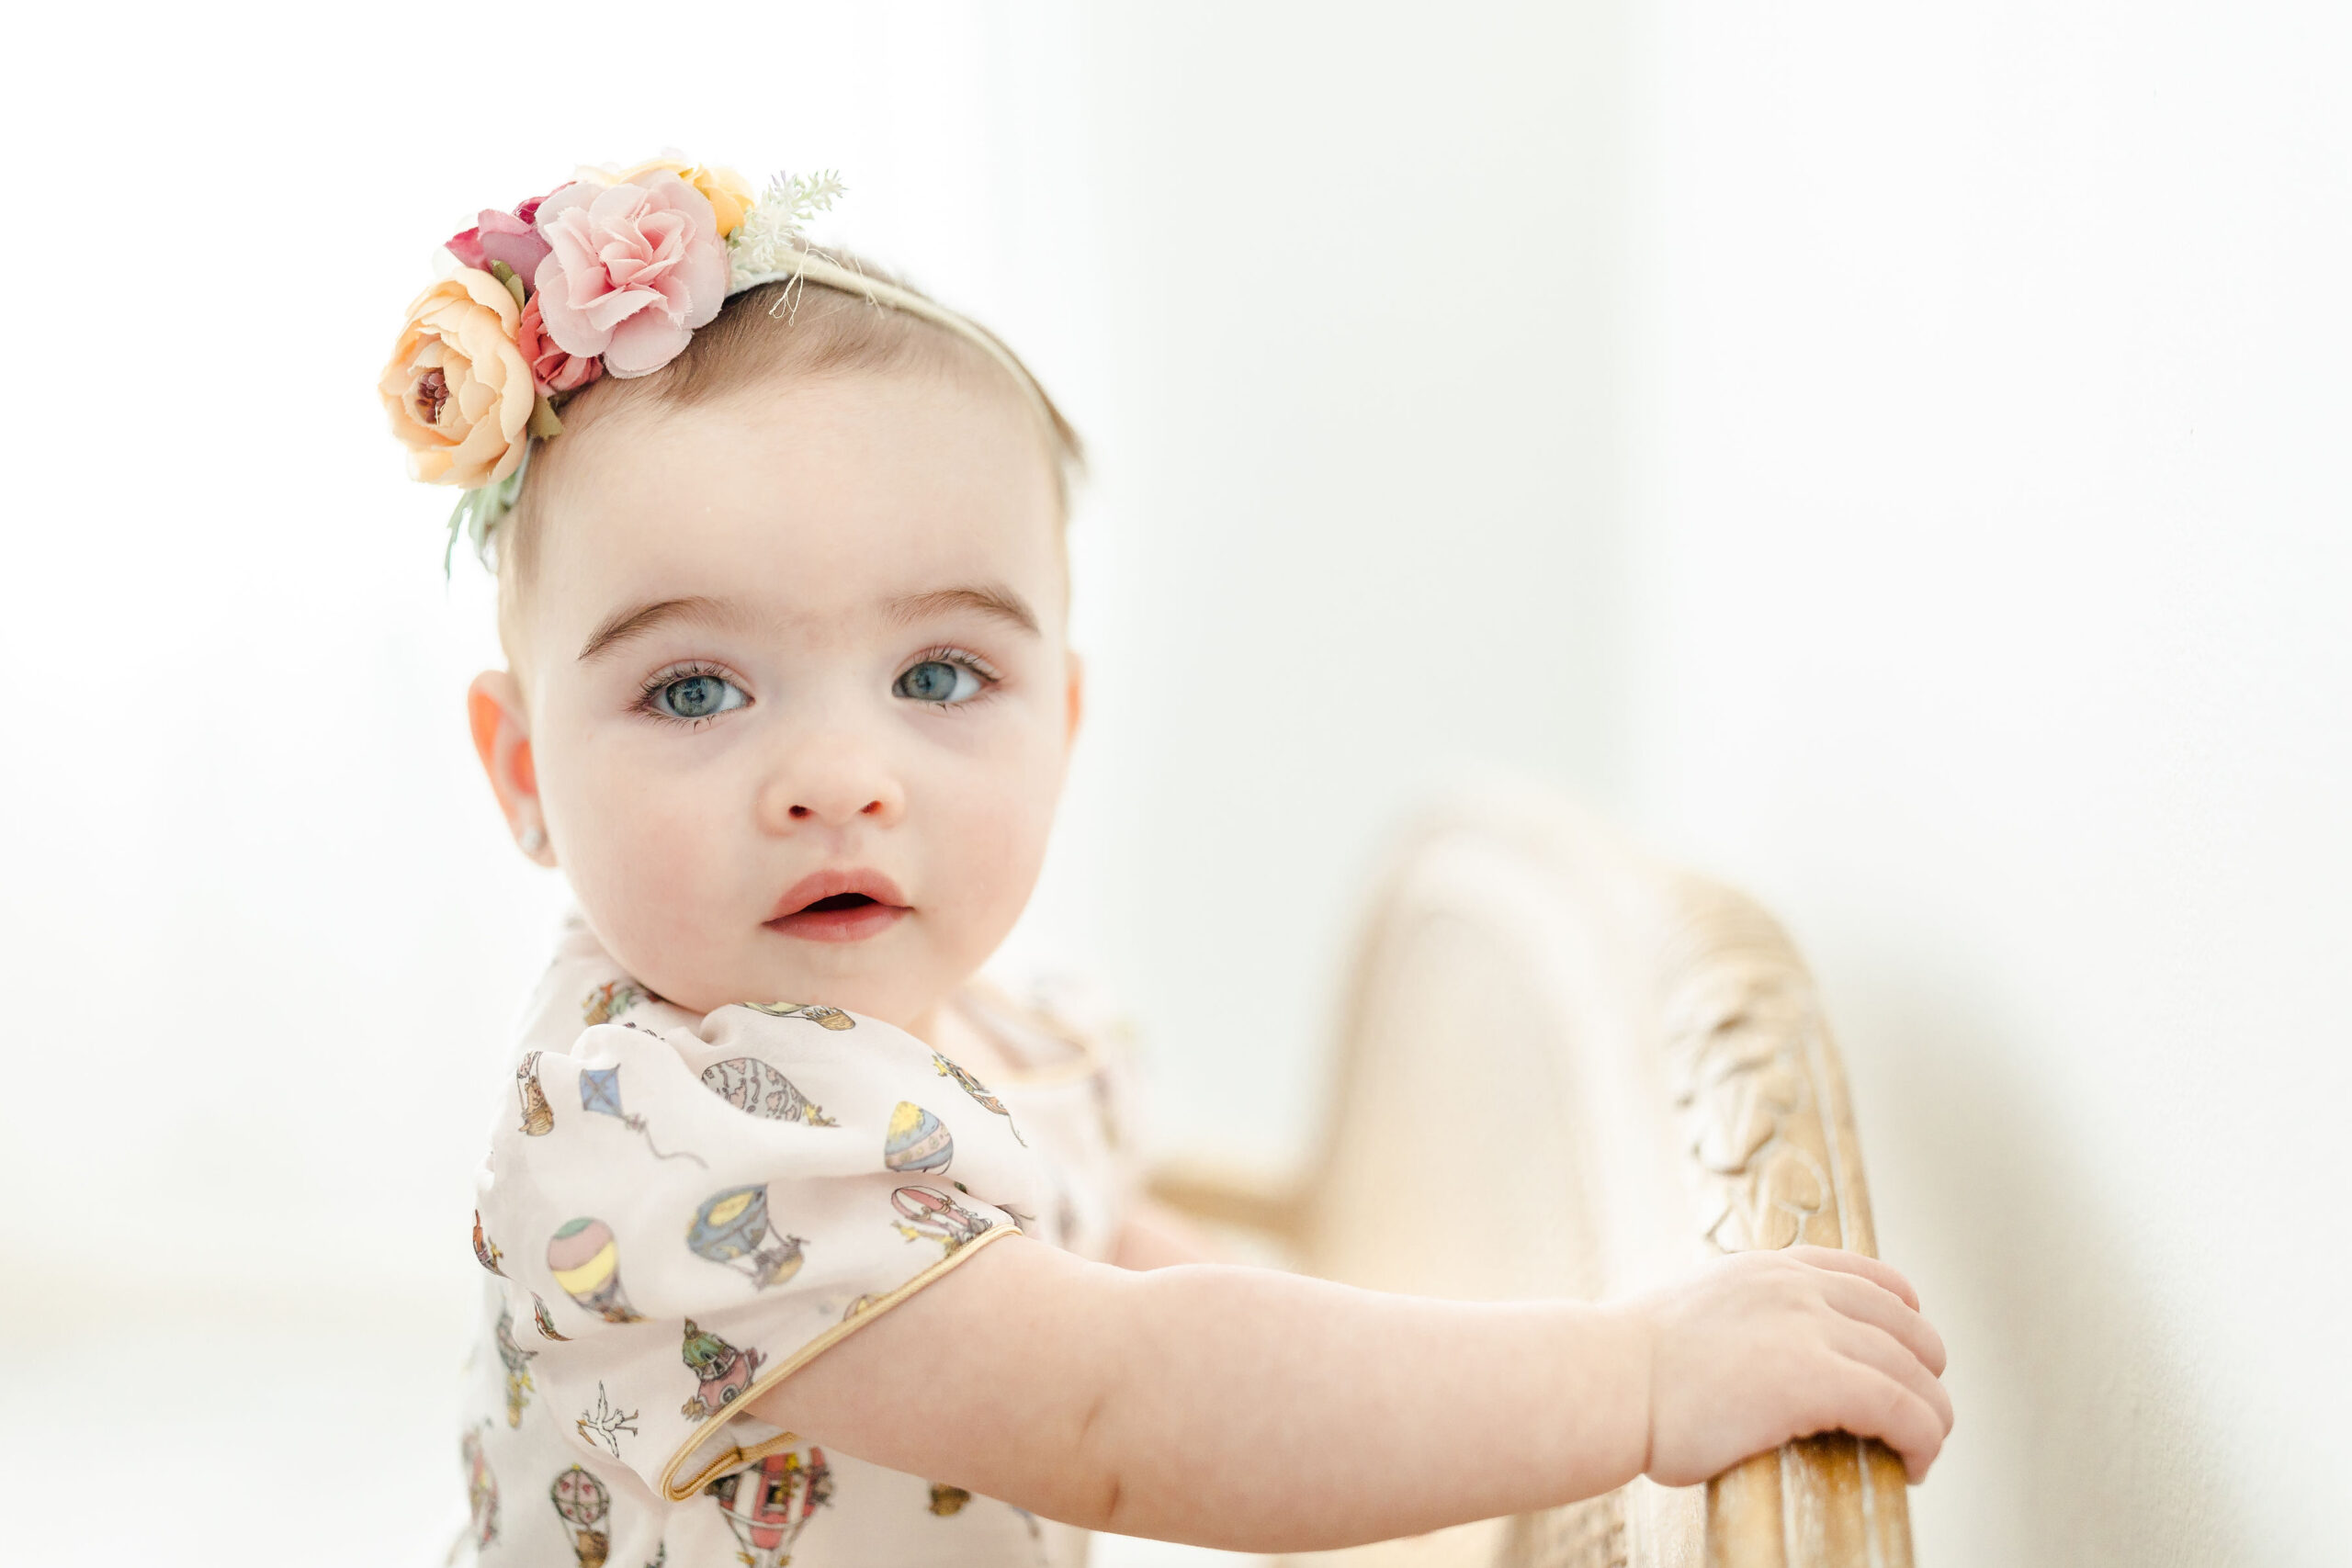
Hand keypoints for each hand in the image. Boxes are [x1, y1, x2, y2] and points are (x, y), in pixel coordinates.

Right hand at [1616, 1246, 1952, 1485]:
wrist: (1602, 1381)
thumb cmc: (1626, 1368)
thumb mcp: (1694, 1313)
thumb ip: (1738, 1320)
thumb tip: (1747, 1360)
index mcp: (1769, 1268)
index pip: (1871, 1278)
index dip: (1906, 1317)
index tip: (1910, 1351)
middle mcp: (1799, 1287)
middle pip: (1907, 1325)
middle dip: (1924, 1373)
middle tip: (1913, 1418)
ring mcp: (1811, 1328)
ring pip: (1916, 1372)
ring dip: (1931, 1417)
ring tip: (1920, 1452)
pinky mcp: (1820, 1378)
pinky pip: (1905, 1409)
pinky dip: (1924, 1440)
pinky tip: (1914, 1466)